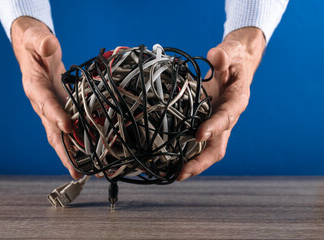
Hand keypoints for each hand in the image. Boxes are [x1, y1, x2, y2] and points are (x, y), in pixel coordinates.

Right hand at [11, 17, 81, 178]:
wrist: (33, 49)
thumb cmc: (35, 44)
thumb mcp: (37, 39)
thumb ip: (42, 42)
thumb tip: (49, 46)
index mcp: (35, 87)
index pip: (45, 103)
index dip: (55, 115)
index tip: (67, 127)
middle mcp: (41, 103)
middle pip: (51, 130)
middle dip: (63, 151)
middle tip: (76, 171)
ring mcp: (51, 109)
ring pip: (59, 135)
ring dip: (71, 154)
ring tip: (83, 173)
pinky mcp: (60, 109)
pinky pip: (67, 129)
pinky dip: (75, 143)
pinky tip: (87, 155)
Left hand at [178, 27, 265, 180]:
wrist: (235, 64)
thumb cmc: (233, 59)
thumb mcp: (230, 52)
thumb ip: (224, 54)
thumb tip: (214, 56)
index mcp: (236, 100)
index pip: (228, 116)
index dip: (215, 126)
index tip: (200, 134)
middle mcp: (227, 118)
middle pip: (219, 146)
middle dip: (201, 161)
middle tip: (182, 173)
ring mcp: (216, 124)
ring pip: (207, 150)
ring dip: (192, 164)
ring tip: (173, 175)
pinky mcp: (206, 124)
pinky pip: (198, 143)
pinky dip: (187, 154)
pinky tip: (170, 161)